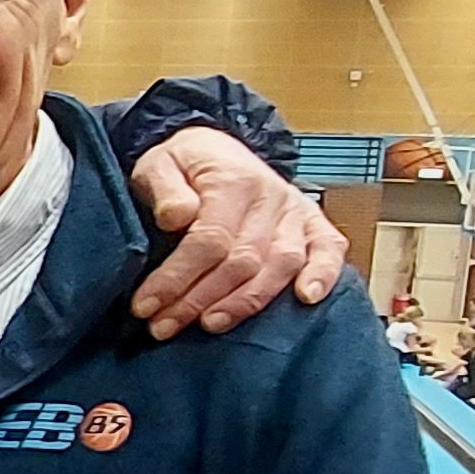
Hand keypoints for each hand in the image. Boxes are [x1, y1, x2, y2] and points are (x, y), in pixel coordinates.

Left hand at [127, 130, 345, 338]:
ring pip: (281, 264)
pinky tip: (307, 299)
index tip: (146, 305)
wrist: (217, 148)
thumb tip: (176, 217)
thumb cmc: (186, 164)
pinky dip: (324, 274)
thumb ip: (164, 188)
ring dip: (246, 302)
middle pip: (242, 260)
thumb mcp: (158, 163)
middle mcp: (270, 196)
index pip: (209, 240)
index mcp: (233, 180)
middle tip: (164, 325)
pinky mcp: (312, 223)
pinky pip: (328, 249)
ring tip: (210, 324)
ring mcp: (295, 211)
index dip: (177, 278)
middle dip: (199, 299)